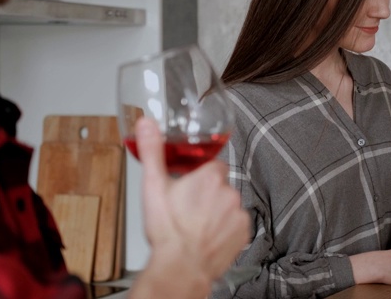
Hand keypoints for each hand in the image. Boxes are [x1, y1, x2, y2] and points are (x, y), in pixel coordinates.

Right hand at [130, 118, 249, 297]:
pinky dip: (225, 227)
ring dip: (217, 210)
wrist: (180, 266)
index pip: (212, 165)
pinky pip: (236, 223)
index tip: (190, 185)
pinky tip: (208, 234)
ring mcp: (238, 213)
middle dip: (207, 194)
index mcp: (210, 177)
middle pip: (220, 185)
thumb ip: (152, 151)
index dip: (200, 175)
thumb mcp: (153, 187)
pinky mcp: (244, 232)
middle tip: (189, 208)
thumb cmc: (168, 231)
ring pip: (228, 204)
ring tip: (197, 224)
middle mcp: (229, 192)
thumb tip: (146, 124)